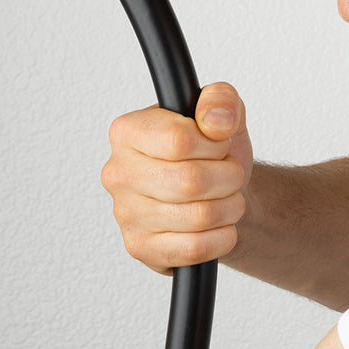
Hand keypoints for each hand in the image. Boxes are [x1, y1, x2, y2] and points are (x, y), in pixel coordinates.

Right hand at [101, 82, 252, 274]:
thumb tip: (215, 121)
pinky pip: (195, 248)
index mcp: (128, 131)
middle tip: (231, 175)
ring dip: (230, 207)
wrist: (216, 196)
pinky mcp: (141, 247)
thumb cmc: (213, 153)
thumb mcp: (223, 113)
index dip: (214, 146)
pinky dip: (222, 237)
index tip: (218, 145)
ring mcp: (126, 214)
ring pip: (199, 216)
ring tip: (227, 198)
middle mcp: (118, 172)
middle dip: (229, 178)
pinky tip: (218, 225)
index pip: (179, 140)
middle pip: (192, 181)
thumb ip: (221, 101)